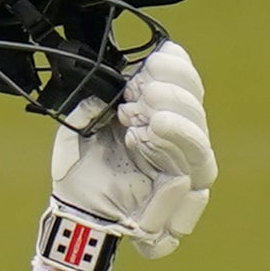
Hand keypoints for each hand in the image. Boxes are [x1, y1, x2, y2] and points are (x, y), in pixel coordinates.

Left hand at [49, 43, 215, 259]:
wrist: (70, 211)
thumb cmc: (79, 170)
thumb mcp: (79, 129)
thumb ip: (94, 104)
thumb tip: (107, 87)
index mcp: (160, 117)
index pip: (186, 86)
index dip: (178, 68)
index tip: (154, 59)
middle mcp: (176, 142)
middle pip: (197, 111)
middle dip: (175, 92)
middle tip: (142, 88)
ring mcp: (179, 169)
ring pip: (199, 143)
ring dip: (177, 122)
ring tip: (148, 111)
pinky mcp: (172, 199)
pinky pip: (183, 175)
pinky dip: (168, 151)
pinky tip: (140, 136)